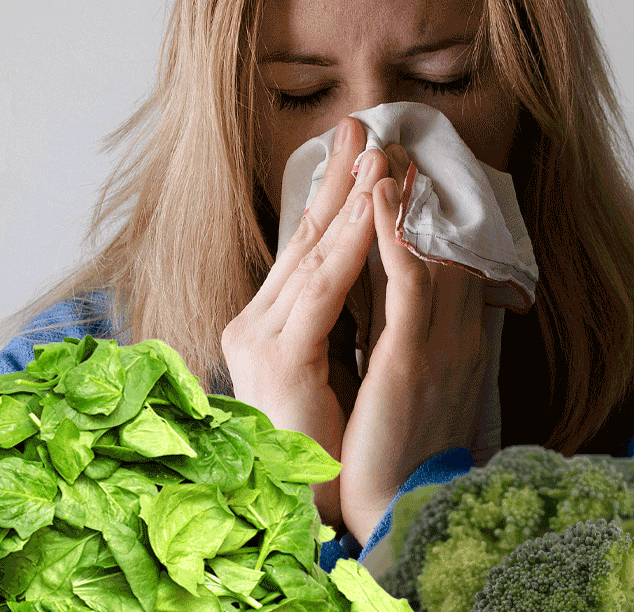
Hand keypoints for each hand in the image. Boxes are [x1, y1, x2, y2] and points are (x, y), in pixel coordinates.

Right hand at [221, 117, 381, 525]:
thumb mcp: (333, 367)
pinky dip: (350, 242)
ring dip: (349, 199)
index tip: (360, 157)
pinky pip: (323, 288)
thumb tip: (372, 277)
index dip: (332, 202)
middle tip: (363, 128)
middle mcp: (256, 324)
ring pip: (312, 254)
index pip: (303, 253)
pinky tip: (374, 205)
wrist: (313, 506)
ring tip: (377, 152)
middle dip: (336, 181)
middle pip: (302, 239)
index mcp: (269, 326)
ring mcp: (262, 338)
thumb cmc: (329, 441)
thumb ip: (340, 321)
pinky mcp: (280, 357)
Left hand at [340, 143, 489, 541]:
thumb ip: (406, 336)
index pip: (442, 258)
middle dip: (412, 189)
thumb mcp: (408, 379)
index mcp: (451, 337)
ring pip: (424, 250)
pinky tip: (381, 194)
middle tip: (393, 136)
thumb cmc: (396, 446)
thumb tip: (389, 301)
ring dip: (403, 195)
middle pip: (436, 242)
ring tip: (381, 145)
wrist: (396, 504)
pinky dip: (395, 236)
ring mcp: (437, 342)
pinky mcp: (412, 358)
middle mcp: (453, 331)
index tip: (405, 171)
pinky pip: (407, 284)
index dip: (423, 213)